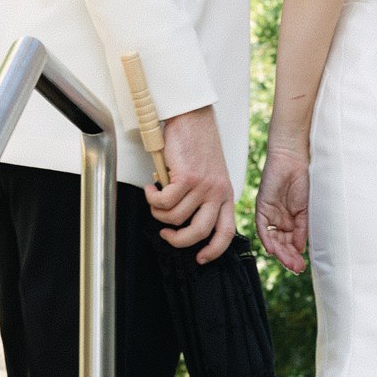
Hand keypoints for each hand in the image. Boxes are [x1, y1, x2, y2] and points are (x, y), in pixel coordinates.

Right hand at [146, 105, 235, 263]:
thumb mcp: (209, 175)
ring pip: (175, 217)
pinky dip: (152, 198)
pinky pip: (164, 201)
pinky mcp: (187, 177)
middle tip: (166, 234)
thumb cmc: (197, 145)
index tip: (201, 258)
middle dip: (178, 240)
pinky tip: (151, 187)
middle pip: (198, 232)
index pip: (226, 232)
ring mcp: (203, 185)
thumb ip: (203, 198)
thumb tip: (181, 222)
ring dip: (158, 211)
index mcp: (226, 194)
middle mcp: (218, 192)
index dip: (214, 250)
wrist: (192, 118)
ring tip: (155, 198)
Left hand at [255, 144, 309, 273]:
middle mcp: (280, 221)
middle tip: (295, 267)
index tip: (300, 267)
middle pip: (281, 244)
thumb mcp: (306, 209)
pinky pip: (262, 227)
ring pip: (272, 239)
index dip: (294, 256)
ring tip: (288, 262)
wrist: (293, 161)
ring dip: (279, 252)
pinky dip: (266, 238)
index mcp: (292, 221)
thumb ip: (302, 229)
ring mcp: (271, 215)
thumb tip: (300, 249)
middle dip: (288, 257)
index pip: (291, 244)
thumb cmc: (303, 180)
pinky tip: (272, 249)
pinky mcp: (262, 208)